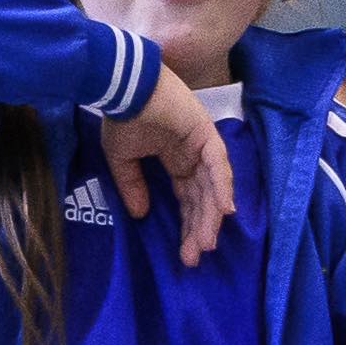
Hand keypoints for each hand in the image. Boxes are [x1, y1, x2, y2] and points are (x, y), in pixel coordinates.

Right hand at [103, 72, 236, 265]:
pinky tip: (223, 210)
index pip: (187, 199)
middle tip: (196, 256)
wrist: (125, 88)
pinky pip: (219, 165)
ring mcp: (202, 146)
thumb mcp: (121, 159)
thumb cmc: (121, 118)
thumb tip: (140, 214)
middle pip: (202, 199)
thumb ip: (133, 186)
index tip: (184, 253)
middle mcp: (192, 157)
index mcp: (175, 161)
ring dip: (211, 215)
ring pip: (213, 188)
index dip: (186, 225)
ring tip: (206, 243)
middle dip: (199, 228)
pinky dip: (223, 186)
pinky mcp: (206, 136)